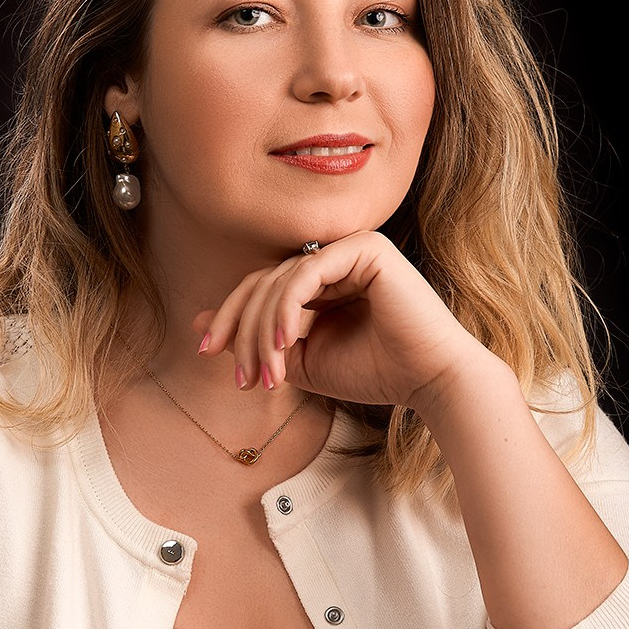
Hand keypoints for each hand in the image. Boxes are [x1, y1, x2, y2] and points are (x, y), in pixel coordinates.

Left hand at [195, 231, 488, 413]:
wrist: (429, 380)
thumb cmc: (373, 372)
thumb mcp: (300, 362)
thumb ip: (256, 341)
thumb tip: (198, 324)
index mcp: (320, 281)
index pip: (260, 288)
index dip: (229, 319)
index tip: (208, 353)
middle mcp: (333, 259)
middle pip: (262, 282)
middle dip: (241, 330)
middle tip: (240, 375)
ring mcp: (350, 248)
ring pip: (278, 280)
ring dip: (263, 330)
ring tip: (268, 372)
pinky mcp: (365, 248)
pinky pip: (306, 272)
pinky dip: (286, 308)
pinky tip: (283, 341)